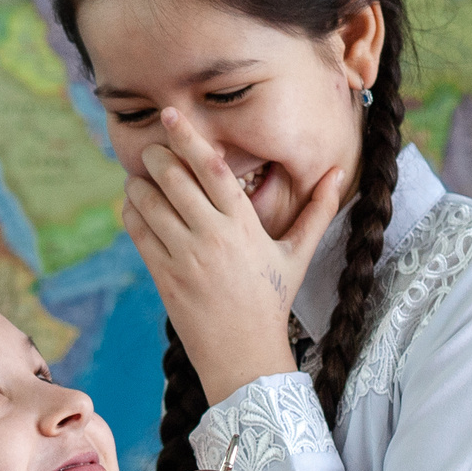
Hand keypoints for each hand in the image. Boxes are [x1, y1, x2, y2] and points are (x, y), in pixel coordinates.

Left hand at [120, 107, 345, 405]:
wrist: (242, 354)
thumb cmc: (272, 301)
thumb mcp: (298, 254)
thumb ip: (318, 210)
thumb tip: (340, 173)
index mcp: (243, 225)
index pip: (213, 170)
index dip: (189, 138)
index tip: (170, 116)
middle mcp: (211, 237)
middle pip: (174, 179)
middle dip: (156, 156)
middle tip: (152, 146)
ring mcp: (183, 257)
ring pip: (149, 204)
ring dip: (140, 183)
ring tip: (143, 175)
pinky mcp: (163, 275)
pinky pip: (138, 232)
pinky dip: (132, 212)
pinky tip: (136, 204)